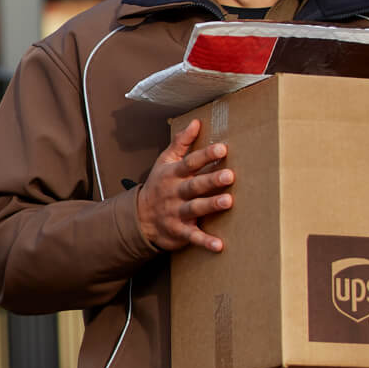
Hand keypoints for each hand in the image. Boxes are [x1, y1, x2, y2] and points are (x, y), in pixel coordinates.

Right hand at [135, 119, 233, 251]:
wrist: (139, 218)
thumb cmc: (158, 186)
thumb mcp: (164, 162)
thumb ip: (181, 143)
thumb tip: (196, 122)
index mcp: (173, 174)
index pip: (190, 162)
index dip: (205, 155)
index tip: (222, 149)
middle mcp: (175, 193)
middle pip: (194, 185)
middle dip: (211, 180)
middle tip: (230, 175)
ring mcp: (176, 213)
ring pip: (195, 208)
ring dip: (210, 205)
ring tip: (228, 202)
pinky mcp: (179, 232)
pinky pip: (192, 237)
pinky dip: (205, 242)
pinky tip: (219, 245)